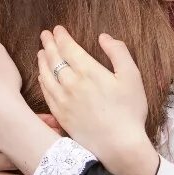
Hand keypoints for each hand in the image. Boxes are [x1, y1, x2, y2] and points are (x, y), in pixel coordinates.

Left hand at [38, 27, 159, 174]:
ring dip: (42, 61)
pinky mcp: (60, 115)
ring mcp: (63, 100)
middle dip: (49, 44)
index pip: (68, 48)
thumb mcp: (132, 77)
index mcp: (89, 71)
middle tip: (45, 35)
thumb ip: (118, 53)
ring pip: (46, 75)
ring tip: (41, 52)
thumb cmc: (129, 111)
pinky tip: (42, 77)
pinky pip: (46, 93)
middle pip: (54, 59)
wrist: (119, 145)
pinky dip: (42, 80)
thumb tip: (104, 37)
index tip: (58, 29)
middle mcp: (71, 83)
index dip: (61, 36)